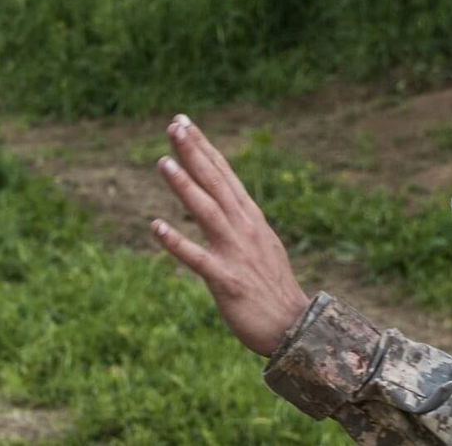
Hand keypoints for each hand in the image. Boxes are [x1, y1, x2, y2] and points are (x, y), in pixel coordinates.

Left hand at [151, 114, 310, 356]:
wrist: (296, 328)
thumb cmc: (274, 287)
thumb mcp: (262, 242)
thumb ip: (243, 220)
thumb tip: (228, 198)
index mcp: (251, 218)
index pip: (224, 174)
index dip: (203, 147)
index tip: (184, 122)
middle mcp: (243, 228)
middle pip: (215, 182)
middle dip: (193, 152)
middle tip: (174, 125)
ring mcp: (235, 252)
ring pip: (206, 211)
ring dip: (184, 186)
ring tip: (162, 162)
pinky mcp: (226, 280)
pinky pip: (197, 258)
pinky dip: (176, 242)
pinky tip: (155, 227)